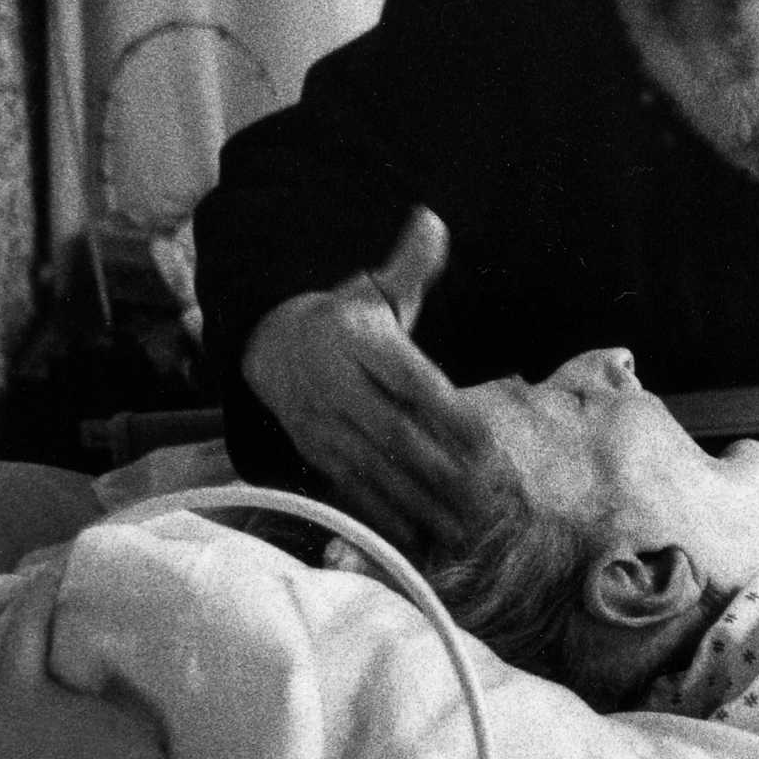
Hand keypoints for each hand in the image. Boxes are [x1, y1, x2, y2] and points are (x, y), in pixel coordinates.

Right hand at [239, 207, 489, 552]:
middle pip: (395, 434)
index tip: (489, 444)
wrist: (270, 342)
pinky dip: (384, 514)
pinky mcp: (315, 451)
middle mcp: (336, 386)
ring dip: (420, 501)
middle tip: (487, 497)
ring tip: (464, 527)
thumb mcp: (374, 288)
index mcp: (357, 343)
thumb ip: (410, 265)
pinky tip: (418, 538)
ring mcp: (322, 423)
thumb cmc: (345, 316)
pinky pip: (351, 486)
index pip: (410, 382)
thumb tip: (433, 220)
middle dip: (442, 470)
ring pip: (376, 468)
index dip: (449, 415)